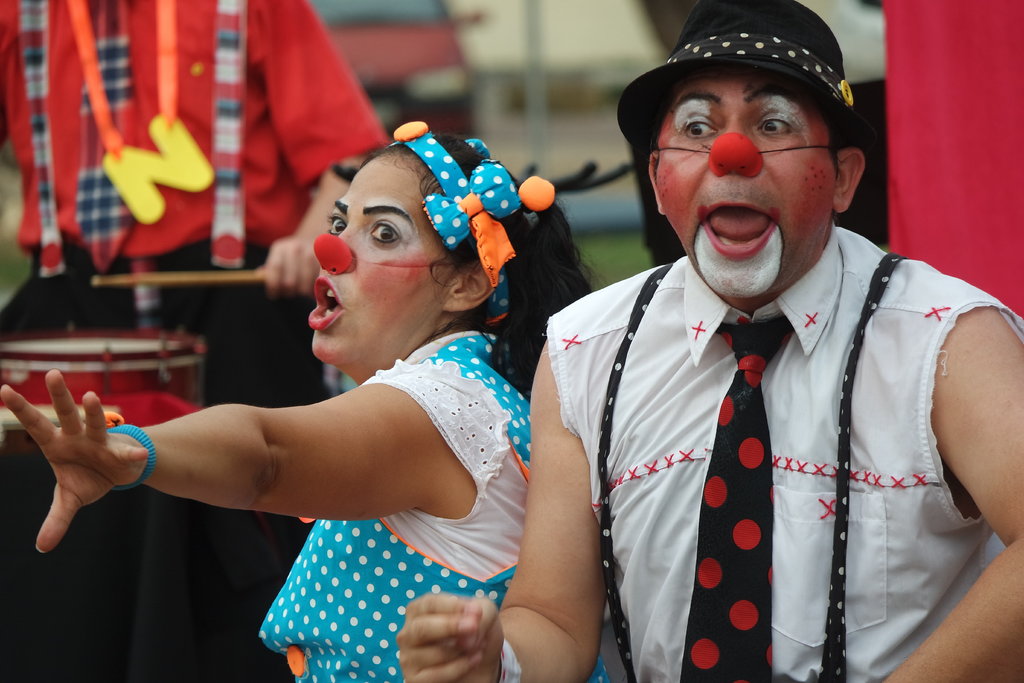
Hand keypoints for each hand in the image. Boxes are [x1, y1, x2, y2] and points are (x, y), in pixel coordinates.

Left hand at [0, 370, 149, 551]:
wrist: (120, 473)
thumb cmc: (88, 477)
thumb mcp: (69, 500)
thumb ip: (56, 520)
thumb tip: (42, 547)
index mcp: (57, 445)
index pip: (36, 426)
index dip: (21, 409)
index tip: (4, 389)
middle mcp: (77, 436)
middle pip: (64, 414)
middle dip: (59, 395)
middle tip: (51, 373)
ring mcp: (100, 441)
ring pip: (95, 422)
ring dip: (93, 411)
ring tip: (90, 397)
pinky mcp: (121, 451)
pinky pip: (125, 453)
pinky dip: (131, 455)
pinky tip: (138, 456)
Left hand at [260, 234, 319, 298]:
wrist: (311, 240)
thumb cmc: (290, 255)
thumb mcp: (278, 257)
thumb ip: (269, 269)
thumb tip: (259, 276)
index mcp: (280, 248)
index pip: (275, 268)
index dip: (273, 285)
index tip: (273, 295)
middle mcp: (295, 248)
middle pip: (290, 281)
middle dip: (288, 292)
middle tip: (289, 293)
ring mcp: (311, 253)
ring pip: (305, 285)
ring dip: (302, 292)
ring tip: (301, 290)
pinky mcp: (324, 261)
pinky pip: (317, 282)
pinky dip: (314, 288)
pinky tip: (311, 286)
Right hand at [397, 594, 502, 682]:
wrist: (480, 664)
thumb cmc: (477, 632)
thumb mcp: (485, 614)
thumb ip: (480, 613)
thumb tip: (469, 625)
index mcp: (419, 610)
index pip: (429, 604)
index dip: (452, 606)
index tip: (475, 611)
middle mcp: (408, 632)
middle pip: (422, 628)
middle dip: (450, 626)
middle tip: (473, 627)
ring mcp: (408, 658)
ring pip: (433, 653)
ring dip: (462, 650)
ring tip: (478, 646)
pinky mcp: (414, 679)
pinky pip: (436, 675)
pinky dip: (460, 667)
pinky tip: (474, 659)